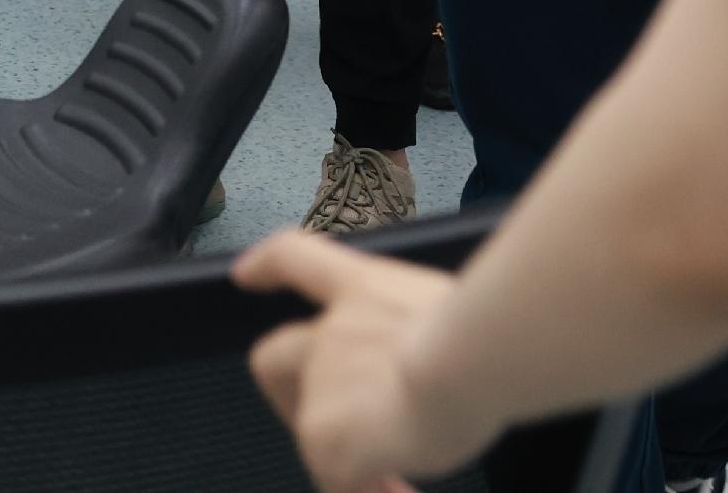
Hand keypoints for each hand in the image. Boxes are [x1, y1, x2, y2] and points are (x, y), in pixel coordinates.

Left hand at [235, 232, 481, 491]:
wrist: (467, 360)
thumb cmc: (483, 336)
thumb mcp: (451, 315)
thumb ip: (418, 333)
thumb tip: (423, 375)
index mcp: (366, 290)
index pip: (298, 258)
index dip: (266, 266)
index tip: (245, 274)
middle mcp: (331, 329)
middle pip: (274, 357)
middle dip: (290, 401)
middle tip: (329, 433)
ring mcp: (318, 379)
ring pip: (317, 431)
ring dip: (351, 459)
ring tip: (397, 482)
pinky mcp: (319, 430)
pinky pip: (337, 477)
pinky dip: (364, 488)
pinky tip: (403, 490)